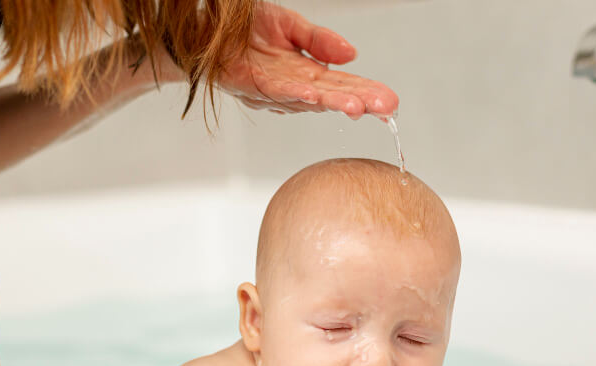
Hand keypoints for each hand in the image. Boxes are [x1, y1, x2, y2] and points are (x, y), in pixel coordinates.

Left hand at [218, 2, 398, 119]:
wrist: (205, 28)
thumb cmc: (244, 31)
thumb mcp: (290, 26)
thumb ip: (320, 41)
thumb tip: (351, 55)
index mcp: (305, 73)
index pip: (341, 84)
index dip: (366, 92)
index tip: (390, 101)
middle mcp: (291, 87)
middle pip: (331, 96)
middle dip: (360, 102)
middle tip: (387, 109)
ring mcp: (271, 90)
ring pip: (308, 98)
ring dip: (333, 102)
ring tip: (358, 107)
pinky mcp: (250, 86)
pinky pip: (276, 91)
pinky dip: (296, 95)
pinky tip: (314, 96)